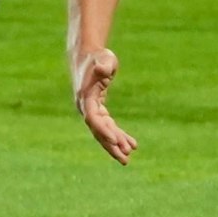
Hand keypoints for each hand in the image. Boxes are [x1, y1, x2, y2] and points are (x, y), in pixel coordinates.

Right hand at [73, 47, 137, 163]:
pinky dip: (119, 135)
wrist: (87, 56)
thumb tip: (104, 69)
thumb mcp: (103, 58)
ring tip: (128, 158)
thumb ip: (103, 65)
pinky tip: (132, 145)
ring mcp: (91, 110)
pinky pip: (108, 126)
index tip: (115, 142)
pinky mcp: (98, 110)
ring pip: (104, 132)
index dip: (103, 131)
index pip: (93, 119)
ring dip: (116, 145)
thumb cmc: (97, 57)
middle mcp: (86, 107)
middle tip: (125, 159)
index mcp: (85, 97)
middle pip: (98, 131)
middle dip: (111, 146)